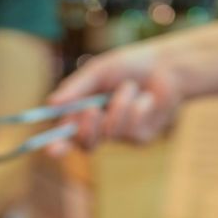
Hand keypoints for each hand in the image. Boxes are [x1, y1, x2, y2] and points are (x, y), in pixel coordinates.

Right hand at [46, 44, 183, 155]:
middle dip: (86, 128)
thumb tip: (51, 103)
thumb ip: (76, 88)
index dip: (57, 146)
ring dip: (119, 105)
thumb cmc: (128, 66)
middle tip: (91, 109)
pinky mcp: (141, 139)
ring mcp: (121, 137)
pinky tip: (147, 98)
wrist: (166, 67)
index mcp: (84, 114)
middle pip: (85, 145)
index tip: (52, 150)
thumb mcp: (98, 71)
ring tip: (131, 86)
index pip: (66, 136)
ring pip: (110, 133)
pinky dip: (137, 107)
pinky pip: (132, 130)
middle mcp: (100, 129)